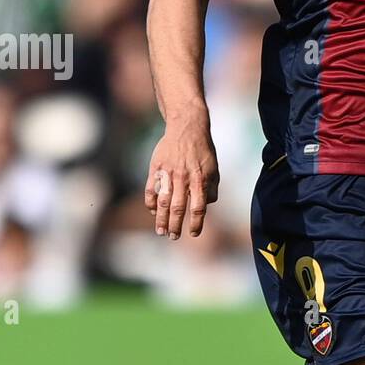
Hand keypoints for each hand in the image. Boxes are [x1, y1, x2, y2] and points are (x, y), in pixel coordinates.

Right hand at [144, 112, 219, 237]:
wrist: (186, 127)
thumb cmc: (203, 150)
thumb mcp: (214, 168)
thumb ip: (211, 188)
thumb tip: (207, 205)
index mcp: (200, 179)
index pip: (198, 207)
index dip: (196, 222)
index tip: (193, 233)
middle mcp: (184, 178)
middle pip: (178, 207)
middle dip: (175, 225)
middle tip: (173, 237)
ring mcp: (168, 173)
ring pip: (163, 201)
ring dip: (161, 218)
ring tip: (160, 231)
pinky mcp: (156, 168)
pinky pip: (151, 189)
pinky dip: (150, 201)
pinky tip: (152, 211)